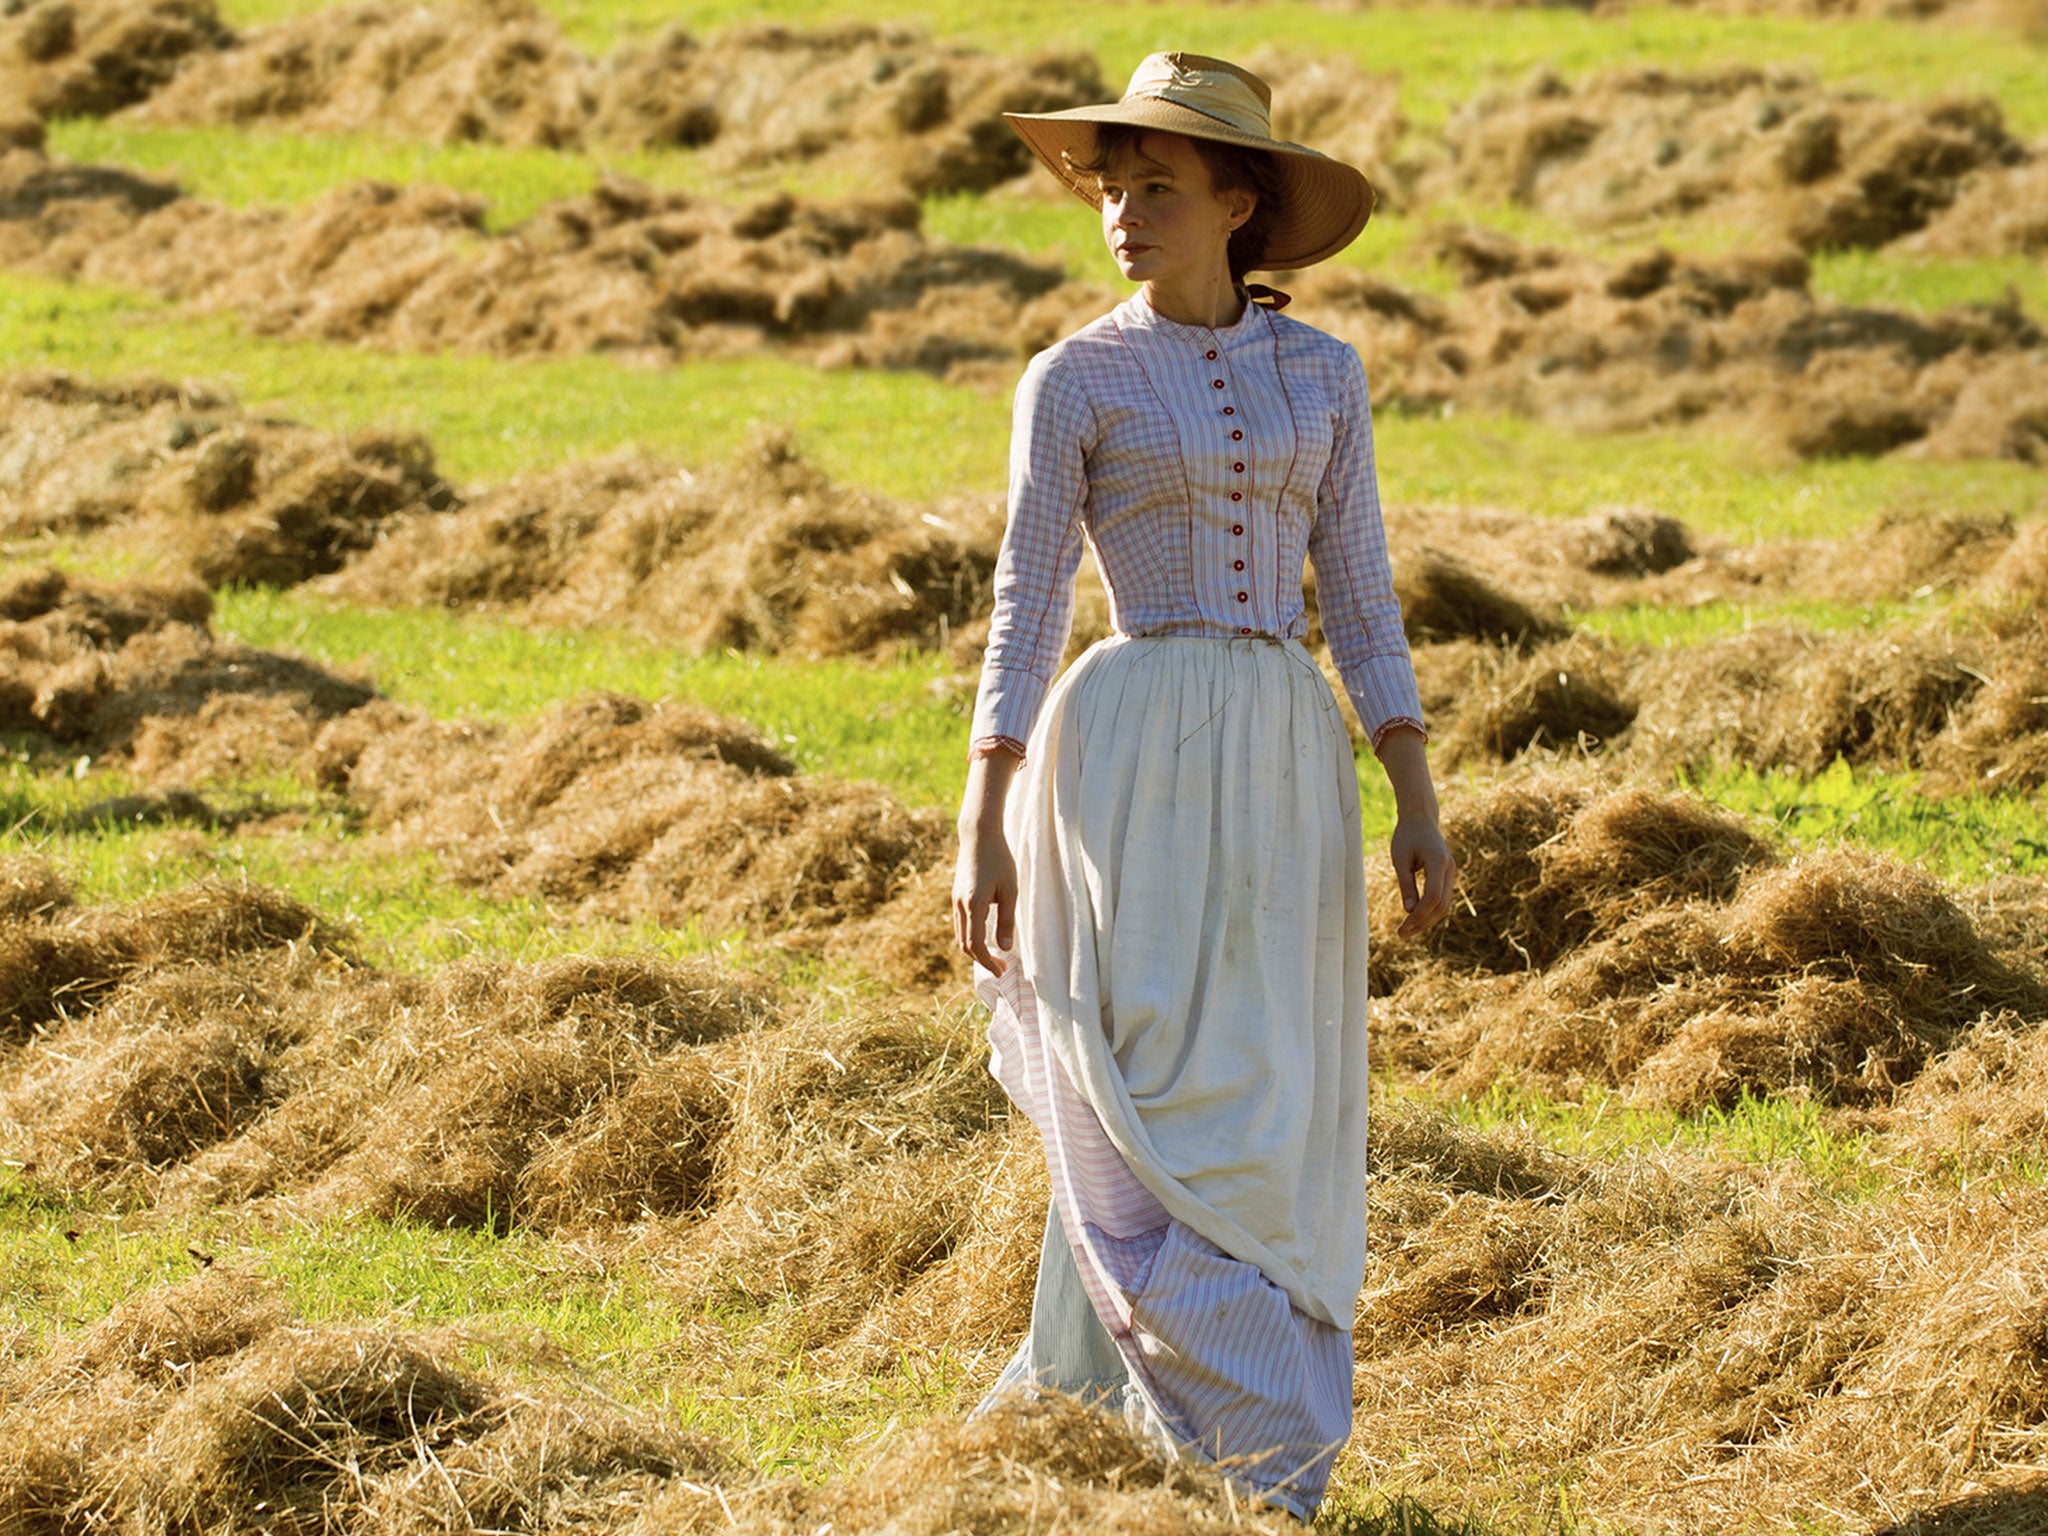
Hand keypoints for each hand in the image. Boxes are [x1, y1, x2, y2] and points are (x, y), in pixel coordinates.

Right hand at [952, 820, 1018, 973]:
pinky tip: (984, 936)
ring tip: (993, 955)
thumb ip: (1006, 920)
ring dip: (974, 949)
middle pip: (965, 944)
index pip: (976, 945)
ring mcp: (955, 900)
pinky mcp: (956, 895)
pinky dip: (970, 936)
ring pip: (960, 935)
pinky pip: (959, 924)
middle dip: (981, 960)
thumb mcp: (1010, 890)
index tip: (1002, 972)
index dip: (988, 962)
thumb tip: (1004, 948)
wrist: (978, 835)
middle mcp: (960, 905)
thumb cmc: (999, 860)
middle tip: (1001, 967)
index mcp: (973, 905)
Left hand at [1390, 812, 1454, 937]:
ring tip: (1407, 930)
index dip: (1419, 915)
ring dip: (1427, 919)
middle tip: (1402, 933)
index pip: (1432, 897)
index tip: (1403, 927)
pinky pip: (1442, 898)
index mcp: (1438, 862)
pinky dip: (1430, 910)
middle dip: (1423, 922)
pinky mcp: (1448, 875)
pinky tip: (1415, 918)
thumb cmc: (1407, 835)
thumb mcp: (1400, 859)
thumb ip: (1406, 885)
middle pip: (1441, 905)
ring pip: (1444, 904)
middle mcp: (1449, 868)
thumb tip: (1409, 911)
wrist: (1421, 818)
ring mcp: (1451, 872)